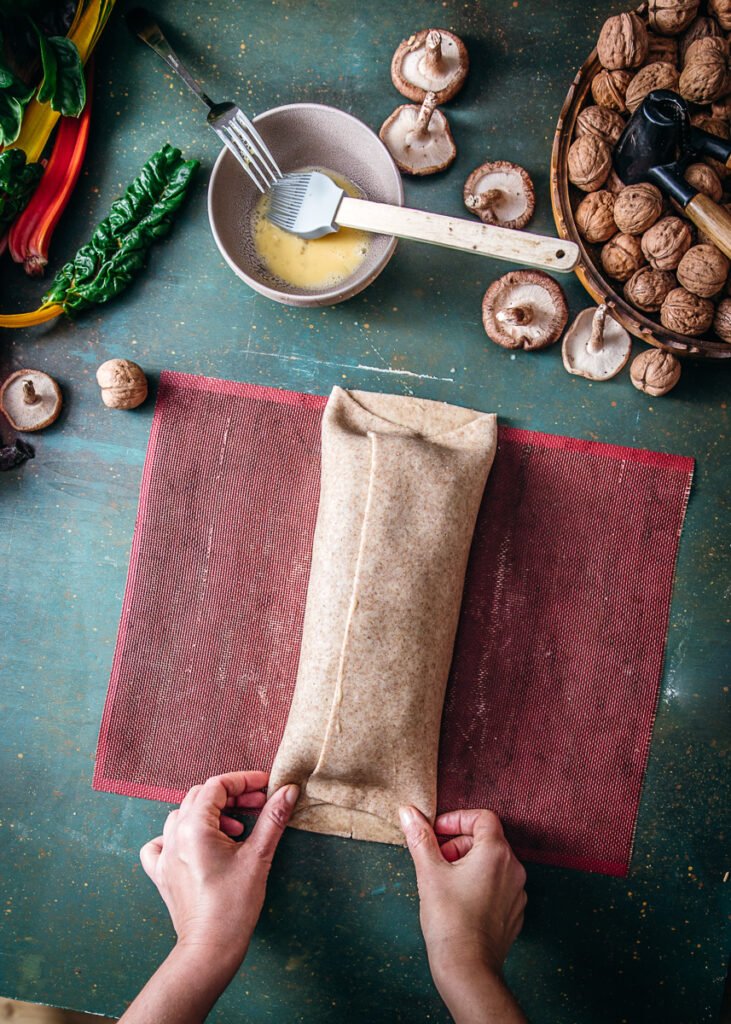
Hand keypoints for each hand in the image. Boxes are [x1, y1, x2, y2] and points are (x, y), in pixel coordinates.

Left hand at [140, 771, 298, 965]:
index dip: (244, 780)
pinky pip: (160, 842)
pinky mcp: (162, 874)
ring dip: (211, 814)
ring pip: (183, 815)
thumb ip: (272, 818)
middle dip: (232, 795)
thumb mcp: (258, 857)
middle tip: (259, 805)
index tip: (266, 786)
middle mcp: (174, 836)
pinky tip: (196, 845)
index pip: (218, 785)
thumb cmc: (233, 906)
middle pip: (201, 796)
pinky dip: (177, 835)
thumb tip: (287, 791)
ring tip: (236, 829)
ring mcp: (164, 855)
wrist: (210, 948)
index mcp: (194, 827)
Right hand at [400, 806, 526, 1022]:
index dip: (457, 819)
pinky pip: (498, 886)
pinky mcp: (514, 913)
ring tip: (444, 881)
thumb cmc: (449, 920)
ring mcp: (517, 893)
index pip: (482, 817)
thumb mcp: (429, 872)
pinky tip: (459, 901)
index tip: (437, 832)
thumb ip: (420, 837)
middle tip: (436, 859)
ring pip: (492, 864)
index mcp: (496, 853)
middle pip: (487, 840)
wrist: (467, 969)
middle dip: (458, 843)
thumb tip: (408, 811)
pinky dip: (479, 884)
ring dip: (468, 863)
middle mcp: (513, 869)